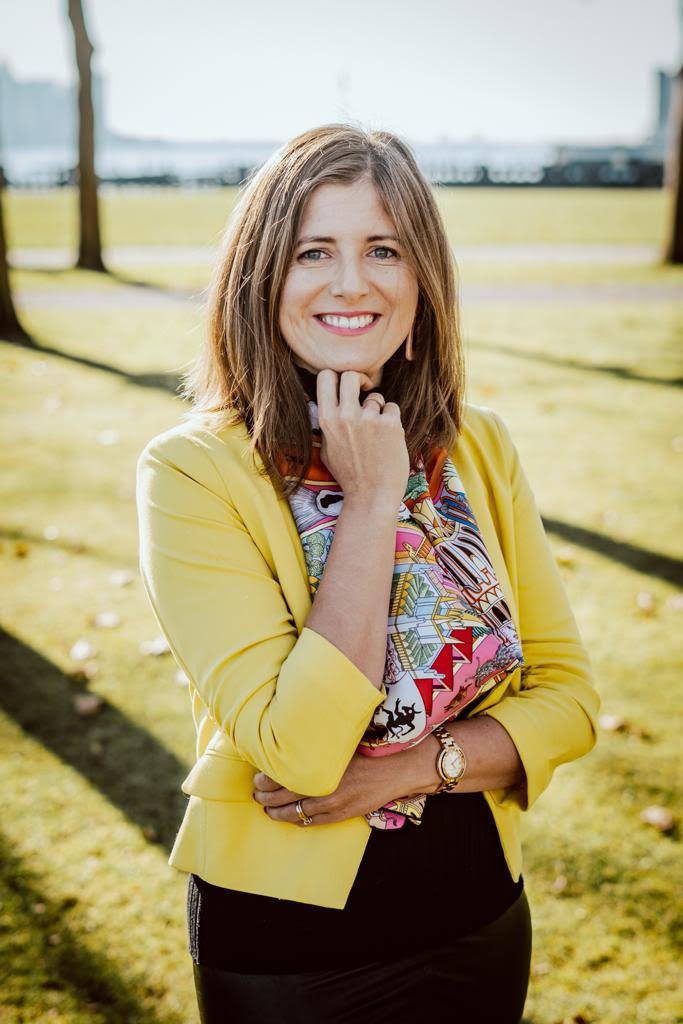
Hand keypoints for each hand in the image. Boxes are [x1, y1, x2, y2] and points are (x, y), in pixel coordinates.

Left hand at [252, 751, 414, 826]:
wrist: (395, 770)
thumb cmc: (368, 750)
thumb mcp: (339, 742)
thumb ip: (316, 745)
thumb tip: (291, 742)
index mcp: (320, 765)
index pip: (281, 776)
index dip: (264, 780)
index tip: (257, 778)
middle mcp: (323, 785)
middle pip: (283, 796)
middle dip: (265, 797)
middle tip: (256, 794)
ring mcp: (332, 803)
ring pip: (294, 813)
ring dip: (276, 812)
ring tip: (266, 808)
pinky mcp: (341, 815)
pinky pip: (311, 822)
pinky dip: (296, 820)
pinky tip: (288, 817)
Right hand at [316, 369, 408, 511]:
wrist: (372, 496)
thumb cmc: (349, 475)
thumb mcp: (327, 449)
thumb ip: (328, 424)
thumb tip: (328, 403)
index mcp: (327, 420)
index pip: (326, 376)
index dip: (337, 376)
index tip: (347, 387)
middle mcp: (346, 415)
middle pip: (351, 375)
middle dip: (360, 380)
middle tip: (366, 392)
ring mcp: (369, 418)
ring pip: (376, 396)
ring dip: (379, 409)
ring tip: (378, 434)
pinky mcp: (390, 424)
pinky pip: (392, 408)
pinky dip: (392, 420)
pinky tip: (389, 439)